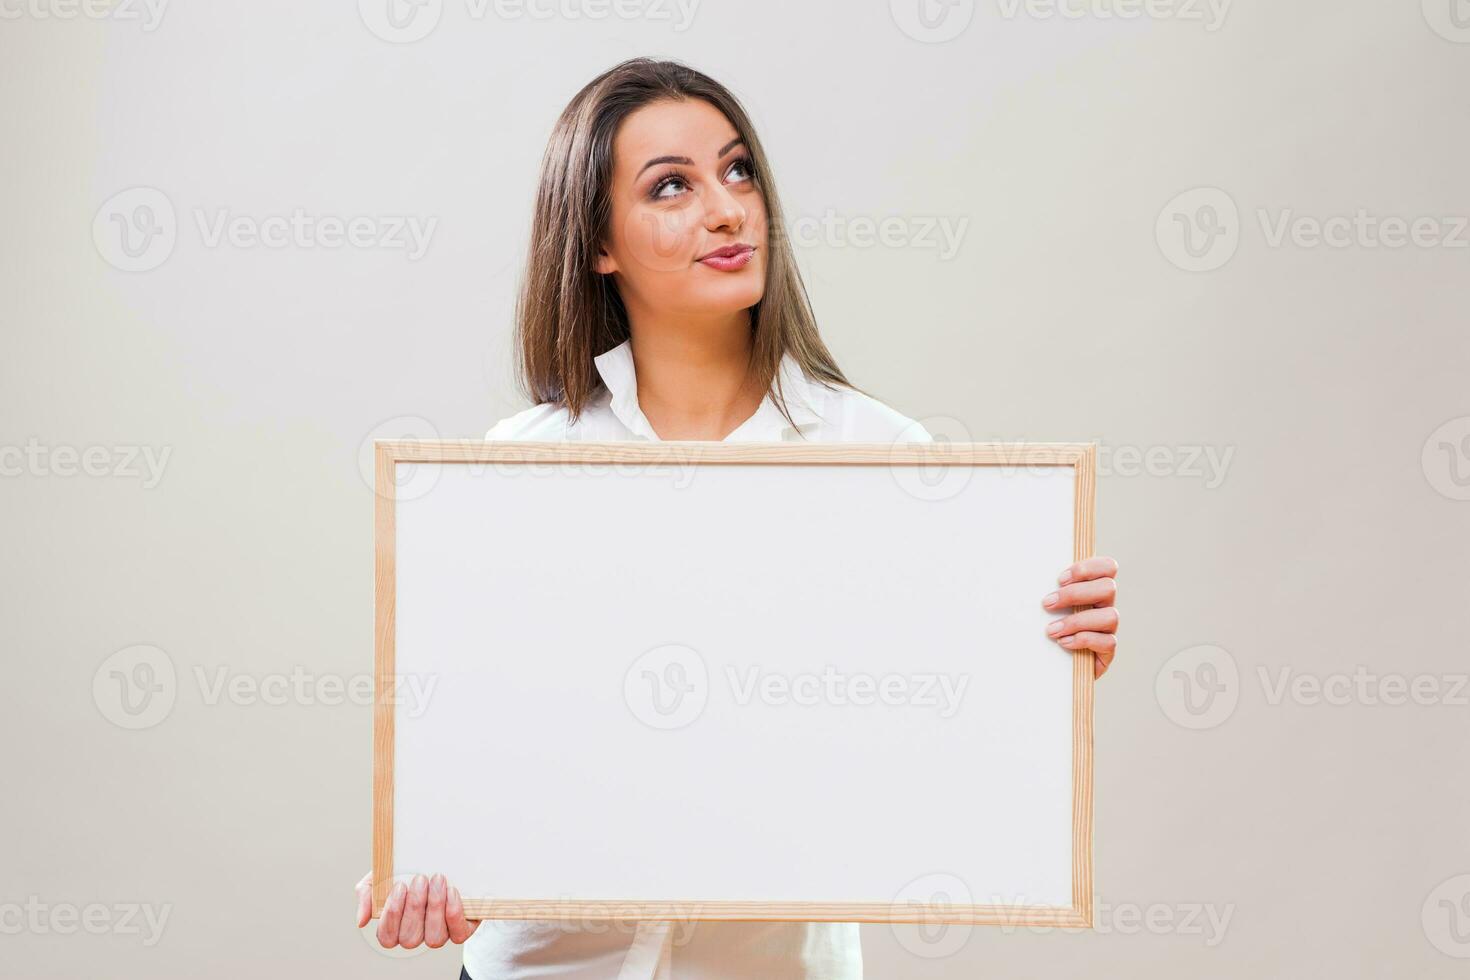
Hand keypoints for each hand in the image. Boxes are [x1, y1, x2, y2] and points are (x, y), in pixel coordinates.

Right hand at [355, 871, 479, 948]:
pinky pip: (458, 935)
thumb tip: (361, 921)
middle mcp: (416, 934)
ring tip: (437, 879)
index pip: (387, 936)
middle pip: (410, 938)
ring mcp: (439, 933)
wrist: (443, 857)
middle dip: (415, 907)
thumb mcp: (381, 874)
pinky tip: (452, 891)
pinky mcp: (461, 928)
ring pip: (434, 938)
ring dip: (435, 907)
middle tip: (420, 878)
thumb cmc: (406, 868)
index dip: (392, 914)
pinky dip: (454, 914)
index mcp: (395, 926)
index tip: (399, 885)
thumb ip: (367, 894)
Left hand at [1042, 556, 1119, 678]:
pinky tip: (1064, 643)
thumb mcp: (1044, 607)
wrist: (1049, 666)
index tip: (1060, 579)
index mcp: (1093, 589)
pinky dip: (1083, 640)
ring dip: (1077, 621)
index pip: (1108, 567)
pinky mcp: (1107, 651)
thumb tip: (1024, 578)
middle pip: (1109, 587)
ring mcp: (1109, 629)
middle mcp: (1105, 606)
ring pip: (1111, 616)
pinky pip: (1108, 642)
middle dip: (1075, 594)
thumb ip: (1046, 591)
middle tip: (1047, 604)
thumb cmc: (1043, 628)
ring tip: (1051, 630)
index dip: (1088, 568)